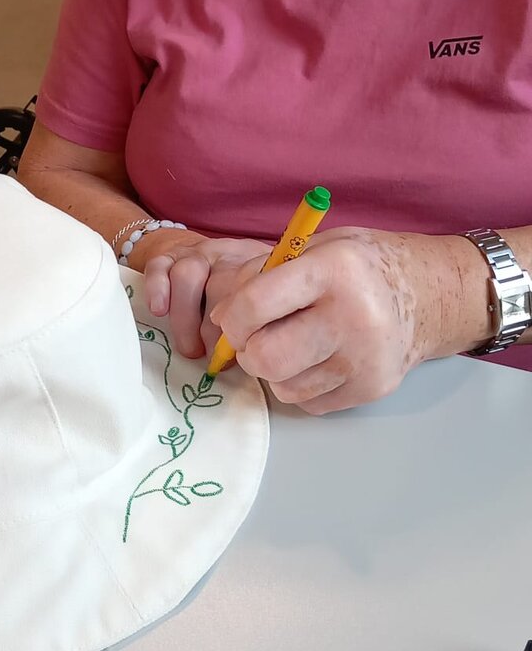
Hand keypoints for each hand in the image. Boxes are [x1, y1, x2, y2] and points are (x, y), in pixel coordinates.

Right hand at [131, 229, 271, 358]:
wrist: (203, 253)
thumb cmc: (238, 290)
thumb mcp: (260, 300)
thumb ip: (261, 322)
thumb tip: (257, 356)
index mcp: (257, 266)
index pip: (253, 291)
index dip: (243, 326)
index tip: (239, 352)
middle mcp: (228, 256)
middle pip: (220, 285)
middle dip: (214, 329)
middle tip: (213, 358)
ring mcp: (196, 253)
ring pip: (186, 275)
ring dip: (186, 319)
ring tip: (190, 348)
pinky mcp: (167, 254)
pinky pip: (158, 267)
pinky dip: (157, 289)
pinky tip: (159, 311)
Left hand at [208, 227, 490, 414]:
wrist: (430, 294)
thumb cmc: (360, 266)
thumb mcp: (316, 248)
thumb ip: (266, 275)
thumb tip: (220, 317)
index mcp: (333, 270)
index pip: (256, 305)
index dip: (231, 317)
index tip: (232, 318)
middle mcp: (352, 317)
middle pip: (266, 359)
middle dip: (247, 351)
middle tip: (255, 338)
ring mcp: (364, 360)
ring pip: (283, 387)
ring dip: (276, 370)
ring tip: (294, 343)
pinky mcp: (371, 389)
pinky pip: (309, 402)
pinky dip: (302, 385)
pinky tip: (319, 359)